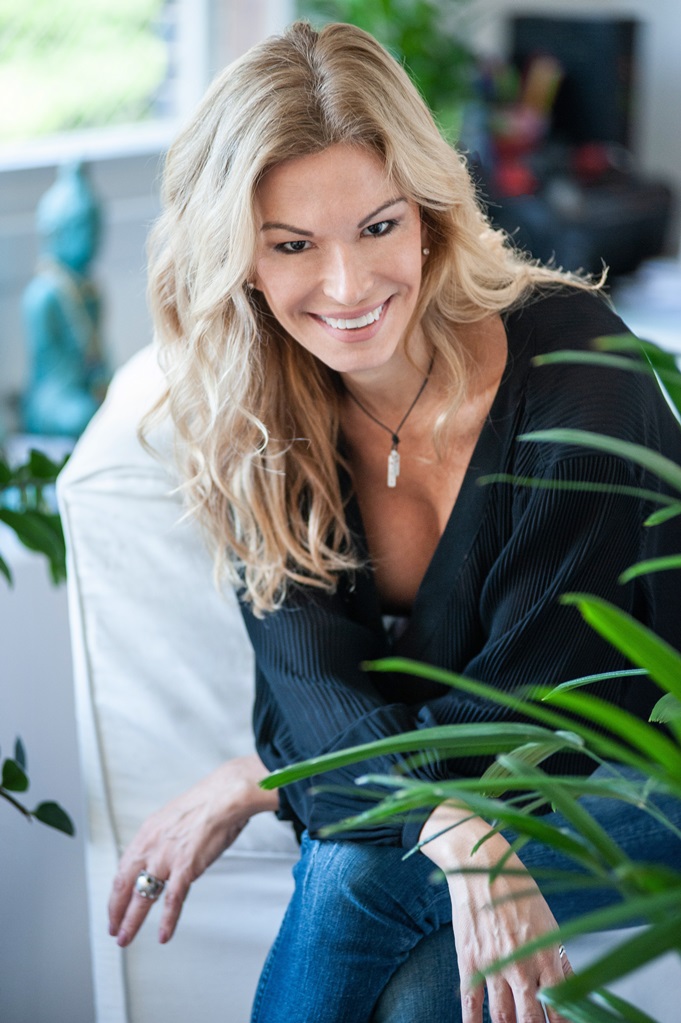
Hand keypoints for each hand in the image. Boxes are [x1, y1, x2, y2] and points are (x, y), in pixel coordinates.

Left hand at [108, 754, 277, 946]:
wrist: (225, 795)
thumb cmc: (207, 803)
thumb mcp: (173, 818)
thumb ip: (164, 839)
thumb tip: (163, 853)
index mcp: (147, 833)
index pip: (123, 869)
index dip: (117, 892)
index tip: (115, 906)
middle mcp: (151, 846)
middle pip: (124, 885)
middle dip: (116, 912)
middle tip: (114, 929)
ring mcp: (167, 858)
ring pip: (142, 897)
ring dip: (132, 921)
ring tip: (126, 938)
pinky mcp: (186, 867)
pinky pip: (172, 900)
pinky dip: (167, 920)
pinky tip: (163, 934)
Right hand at [420, 806, 572, 1022]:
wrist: (481, 866)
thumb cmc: (518, 890)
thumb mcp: (549, 923)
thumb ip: (559, 960)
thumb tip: (571, 989)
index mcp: (547, 955)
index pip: (560, 1007)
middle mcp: (522, 966)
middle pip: (532, 1020)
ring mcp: (494, 966)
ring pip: (503, 1018)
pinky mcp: (470, 962)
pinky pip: (471, 1003)